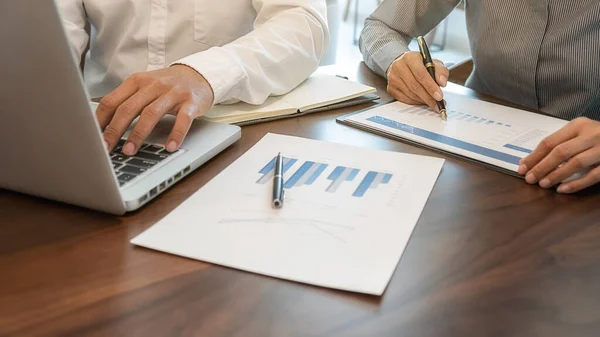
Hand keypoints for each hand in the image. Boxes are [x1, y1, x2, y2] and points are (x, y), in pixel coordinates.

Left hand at [96, 65, 213, 154]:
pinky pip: (182, 120)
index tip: (93, 137)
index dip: (100, 120)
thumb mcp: (145, 87)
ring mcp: (172, 93)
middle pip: (129, 108)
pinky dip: (175, 134)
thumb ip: (127, 101)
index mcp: (137, 81)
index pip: (112, 101)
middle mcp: (153, 85)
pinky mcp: (190, 102)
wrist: (198, 75)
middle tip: (107, 148)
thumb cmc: (167, 86)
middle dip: (115, 130)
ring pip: (151, 114)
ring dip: (138, 134)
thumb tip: (103, 126)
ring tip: (130, 151)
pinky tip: (169, 147)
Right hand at [386, 51, 448, 111]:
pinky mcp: (391, 88)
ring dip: (423, 101)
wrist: (403, 65)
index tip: (439, 96)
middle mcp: (399, 67)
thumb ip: (441, 71)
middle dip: (428, 97)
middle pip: (415, 86)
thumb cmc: (420, 64)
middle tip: (438, 104)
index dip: (431, 86)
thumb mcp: (433, 63)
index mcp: (410, 58)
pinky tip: (423, 101)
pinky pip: (405, 99)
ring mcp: (393, 78)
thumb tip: (442, 83)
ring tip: (433, 103)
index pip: (421, 74)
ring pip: (410, 94)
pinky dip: (416, 102)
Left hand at [518, 117, 599, 192]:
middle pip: (560, 152)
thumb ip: (559, 143)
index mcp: (578, 125)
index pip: (550, 142)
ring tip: (543, 184)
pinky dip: (576, 183)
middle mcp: (591, 134)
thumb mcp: (580, 133)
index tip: (522, 168)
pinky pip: (593, 175)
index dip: (534, 156)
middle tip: (529, 179)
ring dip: (556, 175)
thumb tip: (530, 161)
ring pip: (575, 163)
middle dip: (541, 167)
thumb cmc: (597, 138)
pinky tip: (562, 190)